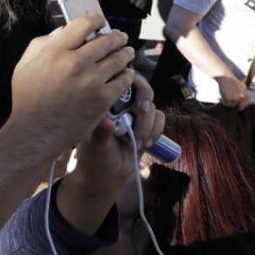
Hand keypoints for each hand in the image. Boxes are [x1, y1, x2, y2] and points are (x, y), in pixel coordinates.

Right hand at [7, 16, 134, 162]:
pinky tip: (126, 74)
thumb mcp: (24, 66)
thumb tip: (62, 32)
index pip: (83, 25)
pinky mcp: (102, 99)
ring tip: (127, 53)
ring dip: (125, 54)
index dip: (96, 20)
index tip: (100, 22)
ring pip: (118, 59)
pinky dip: (127, 75)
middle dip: (116, 37)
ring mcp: (91, 81)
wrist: (33, 132)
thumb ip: (41, 45)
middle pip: (106, 41)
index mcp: (55, 51)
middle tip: (121, 38)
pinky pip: (123, 81)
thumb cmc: (25, 99)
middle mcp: (75, 62)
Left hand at [73, 74, 164, 189]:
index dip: (128, 80)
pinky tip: (146, 143)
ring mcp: (133, 114)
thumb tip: (106, 122)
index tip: (130, 94)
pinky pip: (159, 118)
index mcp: (102, 103)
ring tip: (138, 142)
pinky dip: (156, 129)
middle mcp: (119, 105)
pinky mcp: (146, 124)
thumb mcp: (95, 145)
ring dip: (148, 122)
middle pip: (139, 86)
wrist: (108, 175)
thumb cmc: (95, 157)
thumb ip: (101, 133)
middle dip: (144, 97)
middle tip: (141, 110)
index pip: (116, 79)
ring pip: (151, 105)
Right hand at [217, 75, 248, 108]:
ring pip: (231, 106)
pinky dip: (224, 102)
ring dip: (229, 103)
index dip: (241, 105)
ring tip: (227, 97)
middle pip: (238, 107)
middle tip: (232, 102)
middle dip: (235, 105)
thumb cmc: (233, 82)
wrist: (226, 79)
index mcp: (246, 95)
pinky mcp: (228, 99)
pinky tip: (224, 97)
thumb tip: (244, 101)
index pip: (245, 105)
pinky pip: (226, 104)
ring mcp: (234, 99)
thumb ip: (244, 94)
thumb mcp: (243, 87)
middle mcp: (241, 98)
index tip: (238, 105)